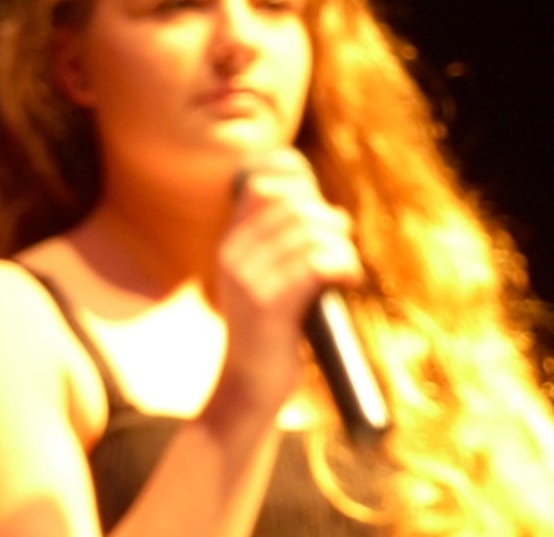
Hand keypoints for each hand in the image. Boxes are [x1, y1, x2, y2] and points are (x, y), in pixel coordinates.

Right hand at [215, 149, 362, 416]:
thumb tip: (335, 212)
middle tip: (345, 242)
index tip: (326, 218)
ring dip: (341, 246)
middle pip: (292, 208)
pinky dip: (344, 265)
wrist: (249, 388)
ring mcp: (247, 279)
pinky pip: (317, 264)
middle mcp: (232, 255)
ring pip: (309, 234)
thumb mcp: (266, 279)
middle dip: (329, 220)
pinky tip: (350, 280)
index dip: (302, 192)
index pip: (263, 190)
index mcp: (229, 244)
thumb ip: (286, 244)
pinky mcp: (269, 305)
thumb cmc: (270, 331)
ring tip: (348, 267)